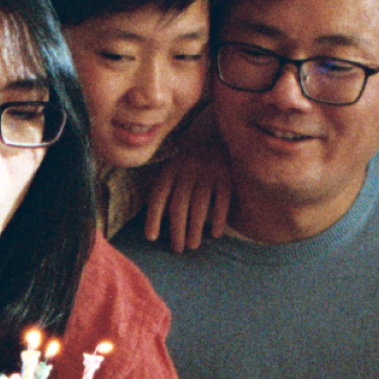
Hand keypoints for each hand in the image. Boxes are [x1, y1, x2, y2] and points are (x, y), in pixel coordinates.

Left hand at [143, 110, 232, 251]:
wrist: (216, 129)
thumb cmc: (189, 155)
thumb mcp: (172, 164)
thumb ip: (164, 186)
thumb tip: (155, 216)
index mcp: (171, 169)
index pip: (159, 196)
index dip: (153, 217)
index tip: (151, 237)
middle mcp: (187, 172)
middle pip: (179, 206)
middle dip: (176, 230)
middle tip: (177, 249)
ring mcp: (208, 173)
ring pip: (199, 206)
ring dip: (195, 229)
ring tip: (192, 245)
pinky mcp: (227, 175)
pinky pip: (222, 201)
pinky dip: (219, 218)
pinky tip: (216, 233)